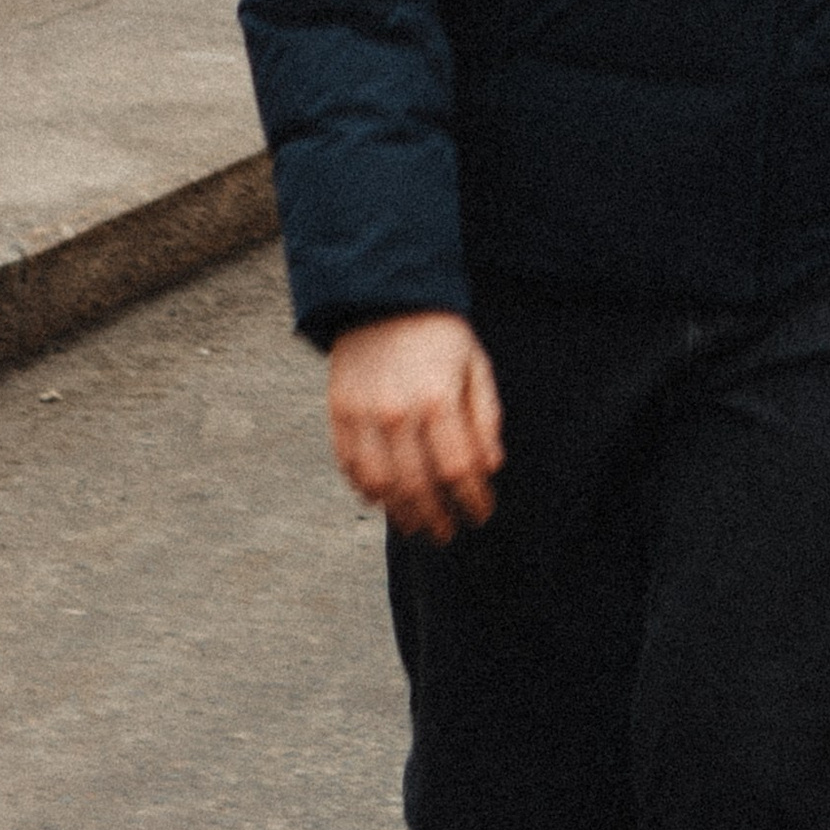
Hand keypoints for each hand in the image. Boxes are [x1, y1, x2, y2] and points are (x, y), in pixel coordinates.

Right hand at [327, 311, 503, 542]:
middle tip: (447, 533)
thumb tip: (491, 467)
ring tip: (416, 526)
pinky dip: (365, 490)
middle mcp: (397, 413)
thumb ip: (485, 417)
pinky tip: (381, 500)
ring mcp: (363, 416)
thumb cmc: (438, 333)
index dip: (473, 500)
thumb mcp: (475, 364)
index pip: (459, 470)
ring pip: (380, 485)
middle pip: (417, 487)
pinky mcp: (339, 413)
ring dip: (399, 514)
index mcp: (438, 400)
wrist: (382, 295)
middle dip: (436, 518)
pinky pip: (349, 466)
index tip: (481, 515)